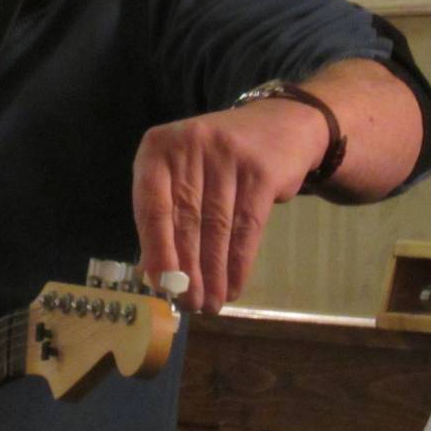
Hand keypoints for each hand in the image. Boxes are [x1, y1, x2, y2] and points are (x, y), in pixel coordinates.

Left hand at [131, 100, 326, 312]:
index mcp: (157, 147)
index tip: (160, 286)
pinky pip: (247, 227)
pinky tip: (233, 285)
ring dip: (213, 273)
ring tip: (210, 303)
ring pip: (217, 227)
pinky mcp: (261, 171)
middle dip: (186, 269)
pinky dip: (239, 262)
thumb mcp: (182, 173)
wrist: (278, 126)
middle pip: (185, 220)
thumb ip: (164, 213)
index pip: (151, 206)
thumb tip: (151, 273)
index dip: (156, 250)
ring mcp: (227, 156)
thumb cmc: (215, 159)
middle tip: (187, 304)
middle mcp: (190, 147)